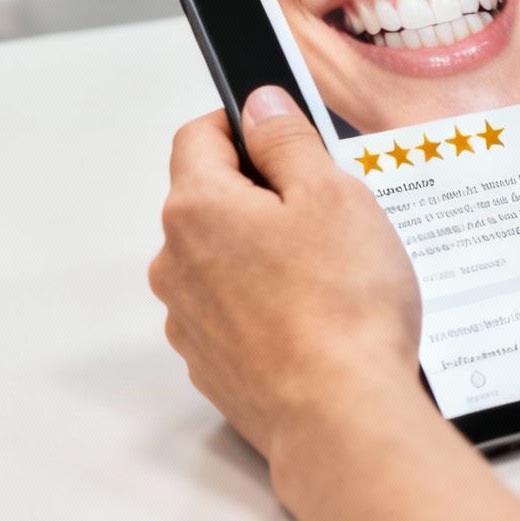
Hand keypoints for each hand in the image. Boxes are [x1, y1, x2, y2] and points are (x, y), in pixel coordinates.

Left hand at [149, 87, 426, 462]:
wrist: (340, 415)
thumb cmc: (343, 307)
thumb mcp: (334, 194)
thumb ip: (289, 140)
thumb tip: (261, 105)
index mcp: (197, 208)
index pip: (200, 136)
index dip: (245, 124)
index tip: (285, 133)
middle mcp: (176, 263)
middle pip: (213, 202)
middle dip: (266, 197)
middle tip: (332, 214)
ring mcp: (189, 320)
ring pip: (224, 261)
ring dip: (266, 256)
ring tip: (334, 277)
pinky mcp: (213, 365)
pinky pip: (236, 314)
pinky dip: (270, 308)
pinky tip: (321, 320)